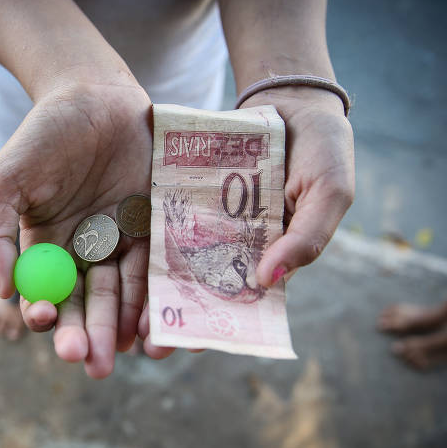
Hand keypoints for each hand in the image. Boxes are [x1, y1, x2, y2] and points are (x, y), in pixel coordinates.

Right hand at [0, 82, 152, 377]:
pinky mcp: (155, 228)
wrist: (94, 94)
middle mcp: (84, 250)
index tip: (47, 321)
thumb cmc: (44, 134)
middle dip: (89, 335)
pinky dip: (156, 297)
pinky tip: (156, 324)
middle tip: (95, 366)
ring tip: (130, 353)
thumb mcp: (6, 180)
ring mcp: (121, 240)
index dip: (48, 313)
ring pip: (123, 293)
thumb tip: (2, 291)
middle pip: (87, 303)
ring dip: (125, 327)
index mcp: (46, 245)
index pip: (47, 292)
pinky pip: (156, 268)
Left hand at [138, 87, 354, 357]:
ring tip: (123, 317)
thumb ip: (306, 237)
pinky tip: (116, 258)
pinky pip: (163, 219)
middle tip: (145, 345)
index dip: (216, 326)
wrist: (293, 102)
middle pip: (200, 290)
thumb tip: (268, 280)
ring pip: (175, 262)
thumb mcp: (330, 193)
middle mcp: (234, 247)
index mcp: (270, 258)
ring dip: (151, 290)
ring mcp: (208, 222)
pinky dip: (143, 239)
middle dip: (173, 317)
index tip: (189, 345)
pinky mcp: (187, 195)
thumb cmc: (324, 152)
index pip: (241, 303)